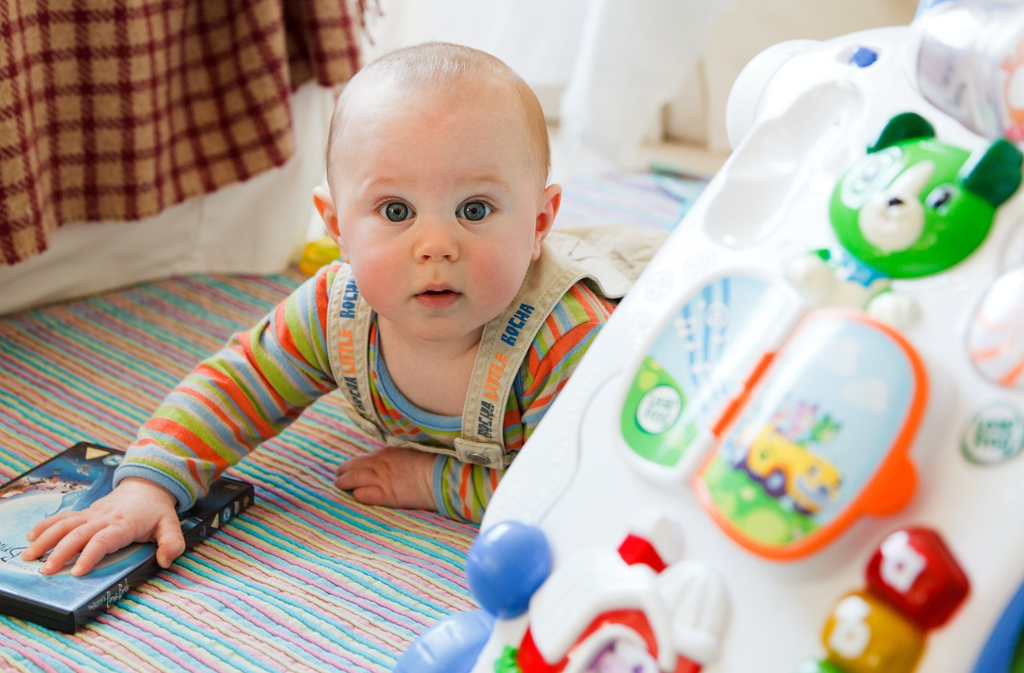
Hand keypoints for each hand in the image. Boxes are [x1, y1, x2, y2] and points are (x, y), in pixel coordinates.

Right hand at [21, 478, 184, 575]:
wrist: (148, 484)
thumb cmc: (157, 510)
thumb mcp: (172, 524)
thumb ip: (172, 543)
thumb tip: (165, 562)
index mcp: (123, 524)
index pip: (104, 540)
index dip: (90, 555)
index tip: (78, 571)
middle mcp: (103, 518)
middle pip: (78, 534)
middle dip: (61, 552)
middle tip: (46, 571)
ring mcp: (91, 514)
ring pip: (65, 524)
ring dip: (46, 539)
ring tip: (30, 556)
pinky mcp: (85, 513)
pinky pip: (62, 518)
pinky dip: (45, 526)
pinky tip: (30, 537)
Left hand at [334, 446, 435, 510]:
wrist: (442, 474)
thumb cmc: (434, 462)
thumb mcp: (414, 452)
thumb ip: (400, 456)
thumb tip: (398, 460)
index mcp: (388, 452)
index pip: (364, 457)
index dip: (355, 463)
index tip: (350, 467)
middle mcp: (380, 463)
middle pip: (353, 466)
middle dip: (343, 471)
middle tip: (338, 476)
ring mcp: (382, 479)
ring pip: (353, 479)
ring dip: (343, 483)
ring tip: (339, 486)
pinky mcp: (386, 494)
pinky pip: (363, 495)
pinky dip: (357, 495)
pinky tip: (355, 496)